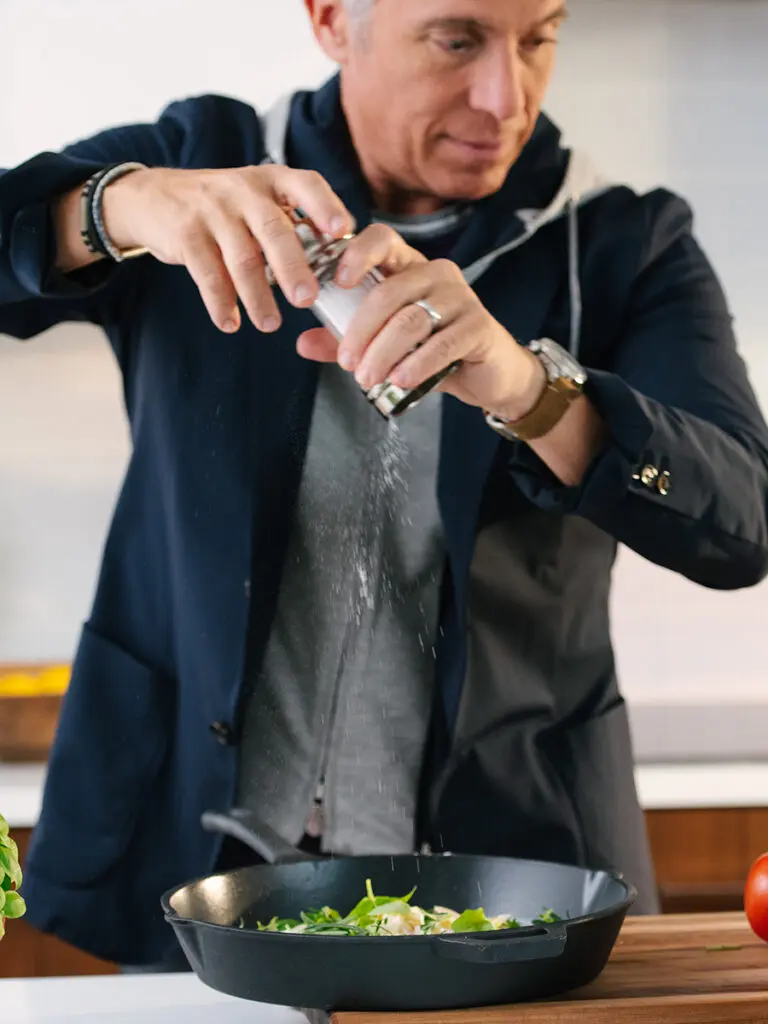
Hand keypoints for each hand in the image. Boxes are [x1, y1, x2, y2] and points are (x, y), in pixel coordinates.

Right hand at [100, 165, 353, 333]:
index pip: (306, 185)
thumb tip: (337, 267)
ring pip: (242, 258)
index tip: (341, 230)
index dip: (325, 206)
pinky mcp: (186, 234)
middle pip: (274, 230)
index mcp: (272, 181)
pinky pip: (207, 274)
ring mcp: (212, 210)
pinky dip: (220, 303)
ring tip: (270, 325)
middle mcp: (244, 190)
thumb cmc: (225, 209)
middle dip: (292, 267)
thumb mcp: (259, 202)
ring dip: (258, 297)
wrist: (155, 197)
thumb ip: (292, 225)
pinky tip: (230, 323)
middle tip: (306, 299)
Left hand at [296, 224, 545, 419]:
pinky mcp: (479, 326)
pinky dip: (417, 364)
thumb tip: (303, 344)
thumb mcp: (385, 345)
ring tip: (367, 378)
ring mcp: (461, 298)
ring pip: (412, 320)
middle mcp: (437, 273)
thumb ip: (347, 341)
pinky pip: (442, 343)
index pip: (382, 240)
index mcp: (410, 267)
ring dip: (384, 352)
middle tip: (347, 362)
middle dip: (362, 330)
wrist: (488, 375)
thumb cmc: (434, 352)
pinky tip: (400, 380)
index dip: (357, 254)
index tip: (337, 282)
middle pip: (390, 292)